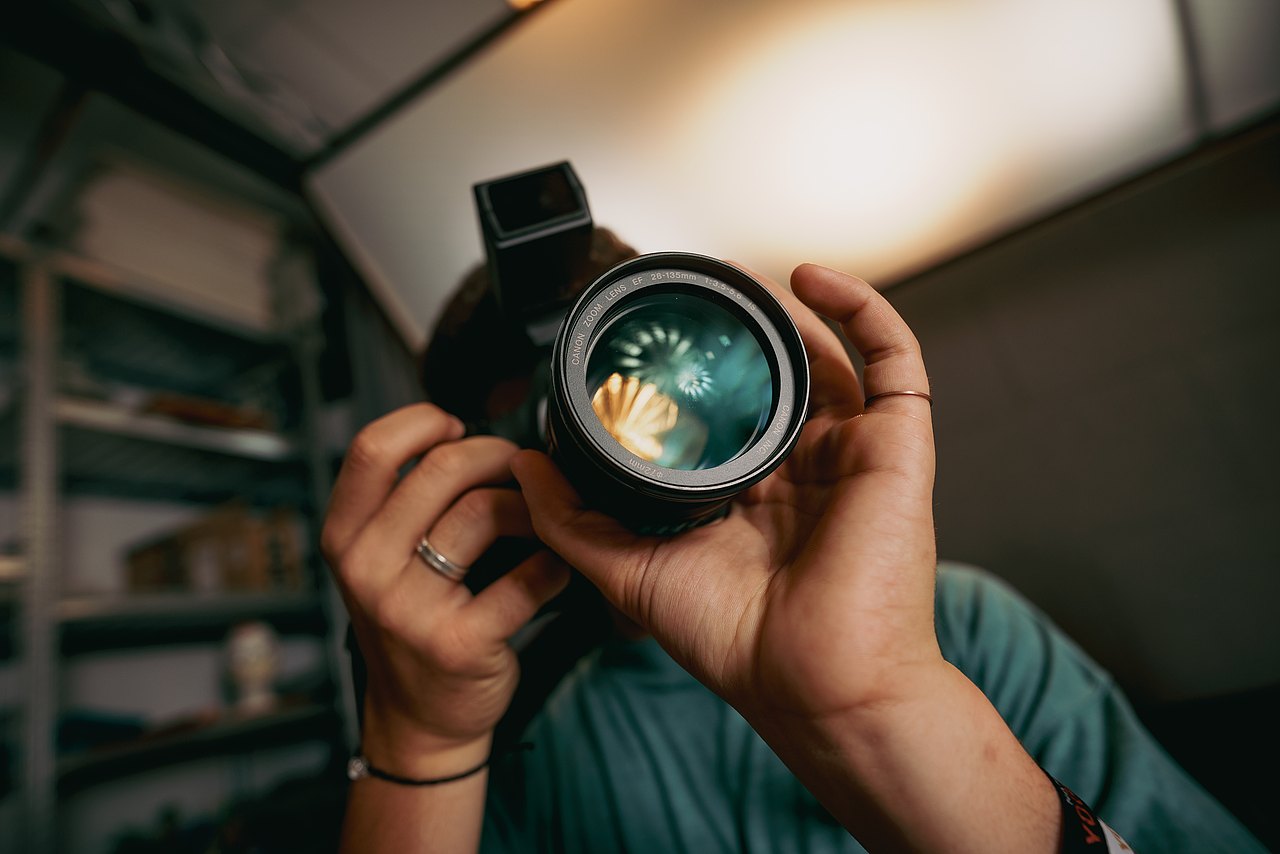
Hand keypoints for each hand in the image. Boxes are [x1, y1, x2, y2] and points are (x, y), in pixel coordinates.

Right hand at [321, 406, 569, 772]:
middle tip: (521, 469)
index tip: (456, 427)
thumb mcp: (382, 558)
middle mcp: (365, 569)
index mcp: (344, 537)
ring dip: (531, 507)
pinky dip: (553, 566)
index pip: (370, 449)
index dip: (422, 422)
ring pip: (482, 514)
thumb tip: (468, 434)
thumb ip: (406, 500)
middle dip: (496, 456)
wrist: (421, 719)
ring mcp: (408, 609)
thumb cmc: (413, 622)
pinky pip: (525, 579)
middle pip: (441, 471)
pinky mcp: (458, 644)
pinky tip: (556, 569)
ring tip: (544, 519)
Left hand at [511, 263, 939, 720]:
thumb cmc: (739, 645)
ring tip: (740, 282)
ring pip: (828, 356)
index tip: (650, 338)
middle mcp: (802, 470)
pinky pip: (893, 358)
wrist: (815, 684)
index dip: (692, 374)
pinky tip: (813, 280)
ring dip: (787, 312)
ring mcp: (852, 452)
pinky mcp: (896, 443)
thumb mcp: (631, 573)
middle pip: (773, 379)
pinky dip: (861, 308)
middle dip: (735, 335)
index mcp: (750, 498)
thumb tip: (527, 465)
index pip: (721, 416)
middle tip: (692, 301)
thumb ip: (572, 520)